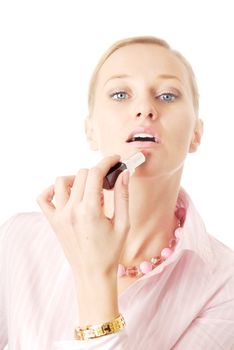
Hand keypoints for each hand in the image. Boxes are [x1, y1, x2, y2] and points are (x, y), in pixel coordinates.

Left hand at [37, 155, 129, 277]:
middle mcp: (71, 210)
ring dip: (76, 179)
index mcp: (90, 210)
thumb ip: (123, 196)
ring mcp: (59, 215)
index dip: (106, 162)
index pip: (95, 173)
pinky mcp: (53, 221)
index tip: (114, 160)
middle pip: (81, 174)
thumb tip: (124, 174)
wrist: (92, 273)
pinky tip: (66, 194)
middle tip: (107, 183)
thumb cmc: (110, 251)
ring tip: (88, 189)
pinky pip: (44, 198)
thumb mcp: (123, 224)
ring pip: (62, 181)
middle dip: (96, 172)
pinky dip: (52, 190)